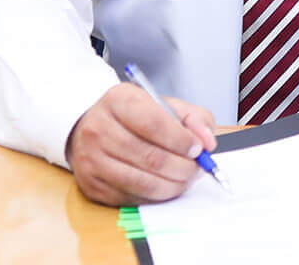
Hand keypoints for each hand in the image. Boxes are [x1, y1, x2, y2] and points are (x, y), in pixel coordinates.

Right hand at [64, 82, 217, 205]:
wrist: (94, 127)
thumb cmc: (135, 116)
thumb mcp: (166, 105)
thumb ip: (194, 119)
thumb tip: (208, 143)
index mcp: (119, 101)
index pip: (153, 123)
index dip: (180, 140)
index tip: (198, 148)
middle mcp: (99, 129)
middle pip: (149, 156)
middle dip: (182, 167)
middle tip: (198, 168)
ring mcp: (91, 159)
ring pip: (141, 181)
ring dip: (172, 185)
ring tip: (186, 179)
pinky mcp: (91, 185)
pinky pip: (130, 197)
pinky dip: (155, 195)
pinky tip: (166, 186)